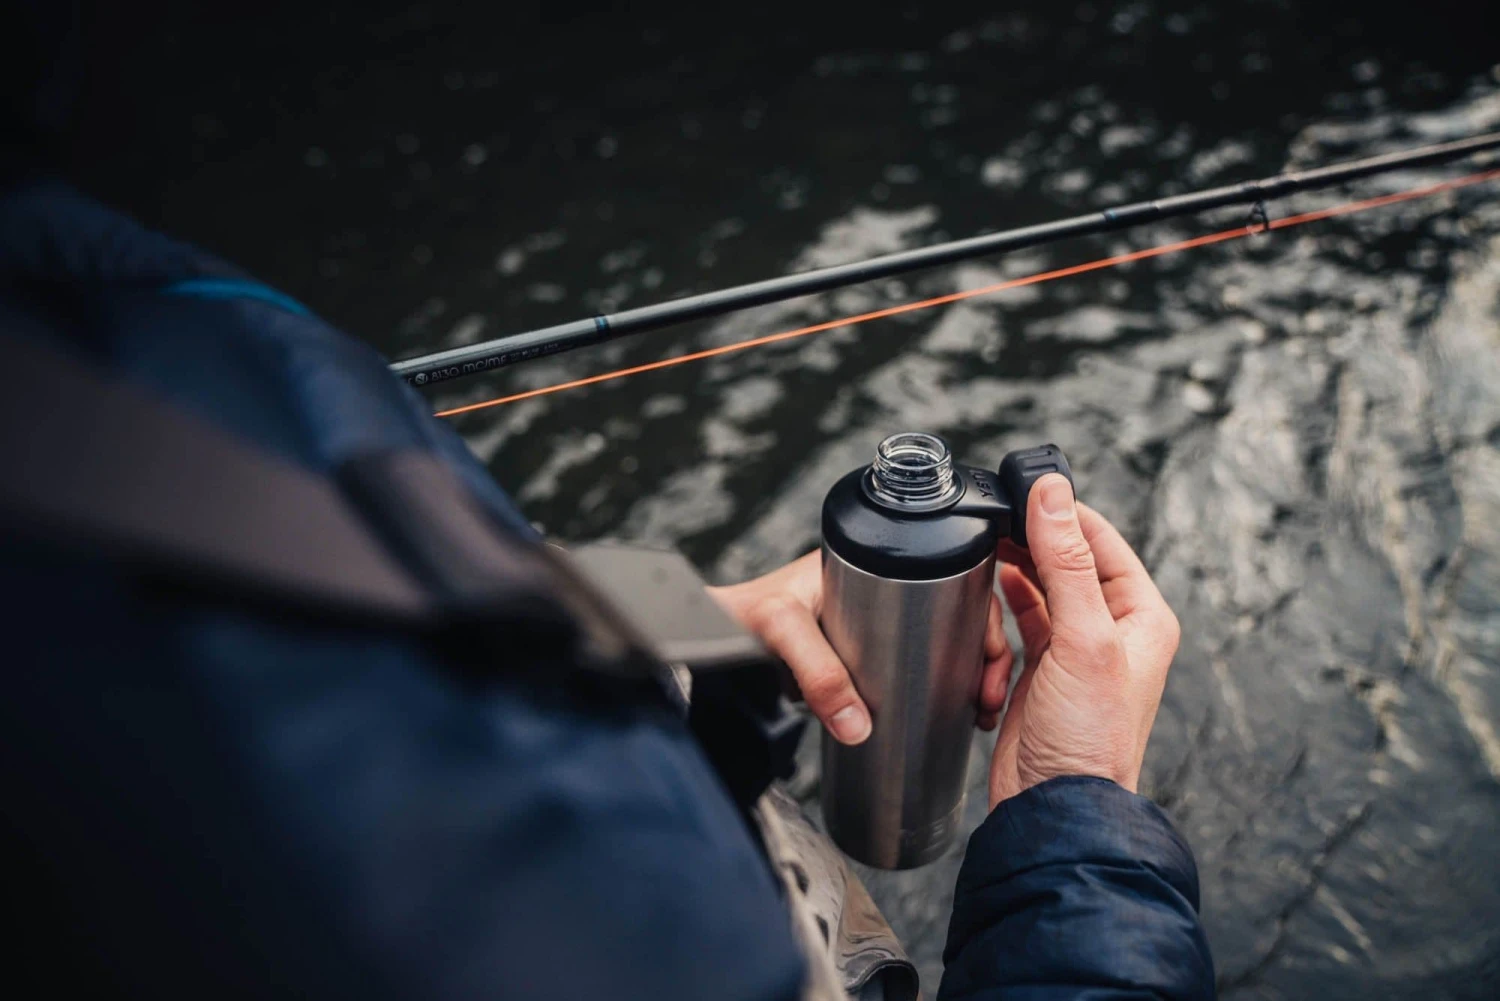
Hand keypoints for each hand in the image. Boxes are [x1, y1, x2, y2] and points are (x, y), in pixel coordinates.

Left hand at [708, 551, 1013, 745]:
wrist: (702, 638)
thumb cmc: (738, 616)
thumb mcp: (783, 634)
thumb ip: (819, 676)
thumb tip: (862, 726)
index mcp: (868, 559)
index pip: (946, 573)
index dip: (979, 612)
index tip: (991, 655)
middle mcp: (877, 585)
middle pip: (953, 612)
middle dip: (985, 651)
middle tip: (990, 696)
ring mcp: (871, 621)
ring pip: (939, 640)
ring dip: (968, 672)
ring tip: (979, 711)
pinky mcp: (860, 655)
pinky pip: (913, 664)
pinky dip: (938, 685)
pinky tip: (952, 711)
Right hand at [987, 474, 1179, 807]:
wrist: (1054, 809)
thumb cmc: (1087, 738)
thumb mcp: (1082, 640)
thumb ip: (1067, 562)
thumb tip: (1053, 493)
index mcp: (1140, 615)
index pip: (1099, 538)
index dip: (1060, 511)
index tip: (1019, 490)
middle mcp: (1110, 629)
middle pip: (1060, 561)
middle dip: (1023, 556)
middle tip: (987, 537)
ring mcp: (1072, 651)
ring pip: (1031, 593)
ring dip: (1005, 600)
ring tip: (986, 609)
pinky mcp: (1039, 673)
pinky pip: (1011, 630)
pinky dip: (994, 637)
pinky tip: (987, 654)